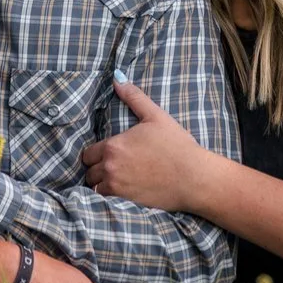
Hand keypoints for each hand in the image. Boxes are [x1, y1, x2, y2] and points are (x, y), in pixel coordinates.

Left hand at [78, 77, 213, 213]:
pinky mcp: (125, 203)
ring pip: (95, 188)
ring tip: (115, 182)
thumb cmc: (177, 145)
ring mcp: (117, 188)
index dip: (95, 154)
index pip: (88, 154)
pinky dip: (109, 198)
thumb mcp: (156, 116)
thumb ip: (134, 97)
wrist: (194, 177)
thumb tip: (117, 78)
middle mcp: (110, 167)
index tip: (106, 155)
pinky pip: (105, 202)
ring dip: (101, 185)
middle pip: (89, 172)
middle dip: (97, 170)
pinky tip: (121, 193)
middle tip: (110, 168)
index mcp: (114, 146)